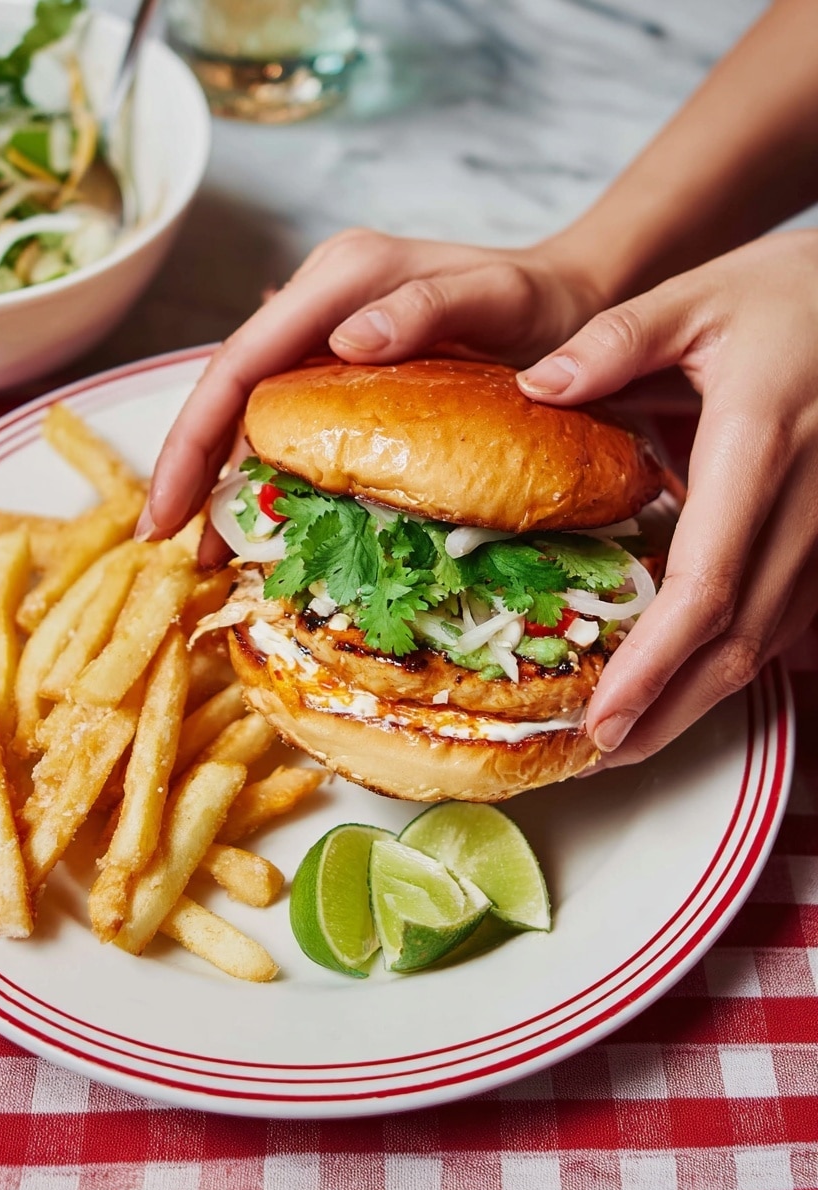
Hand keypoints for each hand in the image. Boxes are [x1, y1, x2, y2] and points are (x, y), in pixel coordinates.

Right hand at [138, 229, 603, 549]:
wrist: (575, 299)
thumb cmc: (544, 304)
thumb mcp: (501, 298)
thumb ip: (427, 308)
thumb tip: (347, 340)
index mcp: (340, 279)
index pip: (239, 365)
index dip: (192, 442)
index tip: (166, 513)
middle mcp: (320, 298)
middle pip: (229, 388)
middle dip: (192, 467)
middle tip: (169, 545)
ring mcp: (327, 329)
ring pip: (250, 407)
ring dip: (222, 477)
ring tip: (208, 551)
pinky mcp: (342, 361)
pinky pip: (286, 416)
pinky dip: (264, 469)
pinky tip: (260, 517)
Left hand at [517, 229, 817, 767]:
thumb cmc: (789, 296)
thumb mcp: (698, 295)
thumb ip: (618, 339)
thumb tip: (539, 384)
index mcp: (758, 449)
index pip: (707, 584)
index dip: (656, 665)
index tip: (605, 716)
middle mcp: (805, 505)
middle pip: (740, 638)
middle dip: (671, 709)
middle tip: (603, 753)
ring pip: (768, 641)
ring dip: (699, 699)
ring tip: (632, 736)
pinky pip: (786, 618)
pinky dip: (732, 660)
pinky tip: (686, 682)